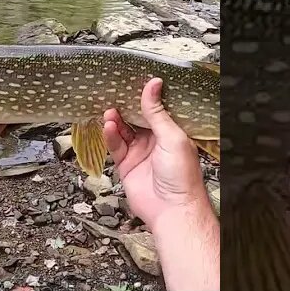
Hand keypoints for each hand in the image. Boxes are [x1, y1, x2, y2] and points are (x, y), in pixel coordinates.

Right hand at [104, 77, 217, 290]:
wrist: (171, 209)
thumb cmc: (181, 176)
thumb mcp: (171, 136)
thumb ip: (157, 112)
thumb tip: (153, 84)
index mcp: (171, 132)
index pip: (156, 109)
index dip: (145, 96)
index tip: (133, 81)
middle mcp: (155, 141)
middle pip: (136, 118)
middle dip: (126, 107)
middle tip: (115, 92)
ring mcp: (140, 153)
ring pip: (123, 131)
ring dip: (116, 120)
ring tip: (109, 110)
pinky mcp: (126, 166)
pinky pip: (115, 146)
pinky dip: (110, 135)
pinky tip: (108, 126)